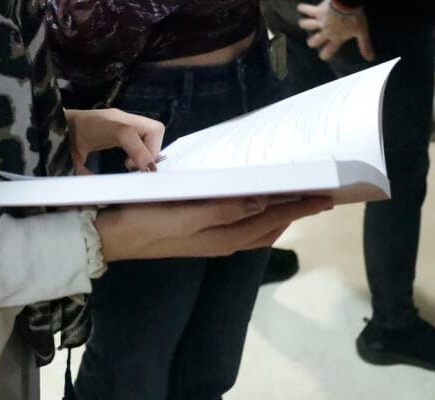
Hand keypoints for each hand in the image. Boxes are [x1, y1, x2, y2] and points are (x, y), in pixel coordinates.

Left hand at [65, 108, 163, 172]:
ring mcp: (124, 119)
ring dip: (150, 151)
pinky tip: (130, 160)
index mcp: (101, 125)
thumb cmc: (64, 139)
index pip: (127, 133)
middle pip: (153, 129)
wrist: (59, 121)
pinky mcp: (126, 123)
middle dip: (152, 153)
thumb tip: (100, 198)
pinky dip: (146, 148)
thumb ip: (84, 178)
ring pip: (154, 131)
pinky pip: (147, 133)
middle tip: (135, 169)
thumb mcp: (71, 161)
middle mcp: (118, 118)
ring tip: (131, 165)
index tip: (144, 173)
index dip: (140, 153)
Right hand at [95, 195, 332, 261]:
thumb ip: (224, 209)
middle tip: (319, 194)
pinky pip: (242, 226)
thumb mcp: (185, 215)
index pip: (272, 219)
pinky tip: (255, 203)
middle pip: (270, 226)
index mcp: (223, 236)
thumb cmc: (146, 222)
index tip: (325, 195)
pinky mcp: (200, 234)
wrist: (109, 238)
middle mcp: (223, 241)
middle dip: (296, 211)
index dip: (299, 207)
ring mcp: (211, 239)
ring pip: (258, 228)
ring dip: (280, 214)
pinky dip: (258, 215)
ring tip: (296, 198)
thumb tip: (263, 202)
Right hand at [297, 0, 373, 61]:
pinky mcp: (317, 10)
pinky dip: (302, 8)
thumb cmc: (355, 18)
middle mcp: (326, 31)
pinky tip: (300, 8)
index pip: (329, 50)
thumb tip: (370, 58)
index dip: (325, 54)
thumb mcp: (362, 32)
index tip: (322, 56)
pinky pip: (306, 9)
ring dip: (304, 24)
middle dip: (312, 42)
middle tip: (312, 41)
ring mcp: (320, 21)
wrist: (348, 3)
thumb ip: (364, 45)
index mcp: (337, 38)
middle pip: (314, 40)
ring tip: (303, 23)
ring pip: (306, 25)